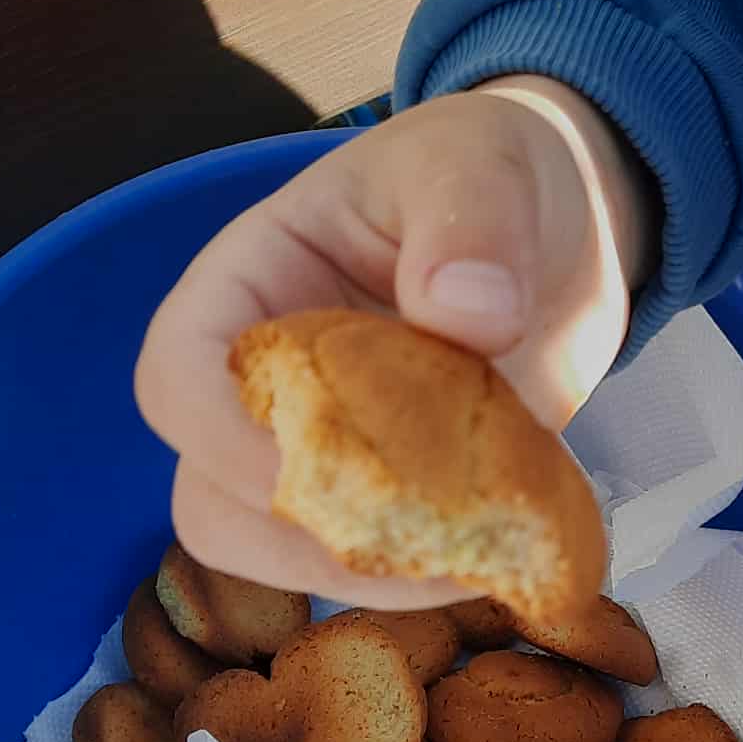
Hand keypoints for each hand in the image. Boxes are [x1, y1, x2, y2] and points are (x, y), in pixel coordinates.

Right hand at [135, 81, 656, 607]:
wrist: (563, 223)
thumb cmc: (488, 169)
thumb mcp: (479, 165)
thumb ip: (469, 226)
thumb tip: (471, 314)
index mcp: (251, 286)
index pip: (179, 376)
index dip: (222, 437)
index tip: (308, 462)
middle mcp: (268, 384)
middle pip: (210, 500)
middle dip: (294, 534)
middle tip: (410, 523)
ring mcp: (330, 451)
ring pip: (284, 555)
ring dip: (370, 573)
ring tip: (475, 545)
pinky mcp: (400, 499)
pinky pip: (384, 567)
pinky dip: (437, 576)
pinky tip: (509, 550)